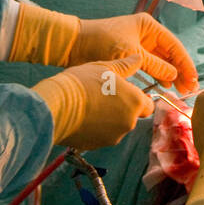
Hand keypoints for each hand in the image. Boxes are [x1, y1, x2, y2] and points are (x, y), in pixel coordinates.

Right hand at [31, 56, 152, 149]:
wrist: (56, 106)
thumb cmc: (82, 83)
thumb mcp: (105, 68)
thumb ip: (126, 66)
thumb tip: (138, 58)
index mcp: (135, 102)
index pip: (148, 105)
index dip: (137, 99)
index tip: (125, 93)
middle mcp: (129, 123)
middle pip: (132, 117)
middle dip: (122, 109)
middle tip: (104, 97)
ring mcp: (112, 137)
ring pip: (116, 128)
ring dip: (108, 120)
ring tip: (90, 105)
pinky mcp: (96, 146)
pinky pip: (101, 136)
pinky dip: (95, 129)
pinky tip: (82, 117)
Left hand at [70, 13, 196, 92]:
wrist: (73, 45)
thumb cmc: (101, 43)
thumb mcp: (131, 54)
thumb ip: (155, 65)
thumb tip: (175, 75)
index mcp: (149, 26)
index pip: (174, 45)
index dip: (185, 64)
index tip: (193, 79)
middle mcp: (146, 34)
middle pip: (170, 54)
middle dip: (180, 70)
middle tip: (188, 89)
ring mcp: (138, 45)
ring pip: (161, 61)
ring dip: (170, 74)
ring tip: (179, 90)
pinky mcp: (130, 56)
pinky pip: (150, 66)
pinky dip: (158, 75)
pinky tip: (164, 85)